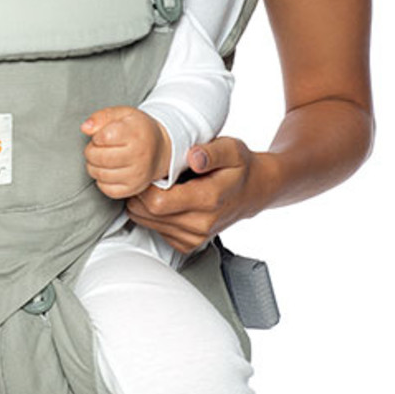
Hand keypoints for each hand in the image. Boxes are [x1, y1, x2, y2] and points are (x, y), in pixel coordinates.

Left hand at [81, 106, 171, 199]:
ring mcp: (137, 175)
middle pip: (99, 157)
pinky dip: (102, 180)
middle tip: (98, 147)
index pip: (102, 137)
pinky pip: (106, 189)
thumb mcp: (122, 114)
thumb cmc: (137, 130)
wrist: (159, 149)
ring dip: (94, 166)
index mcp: (135, 134)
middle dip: (91, 151)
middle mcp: (139, 156)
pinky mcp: (133, 188)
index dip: (97, 136)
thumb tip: (85, 128)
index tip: (103, 135)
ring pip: (100, 174)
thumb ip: (102, 116)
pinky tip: (109, 170)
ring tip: (103, 158)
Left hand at [124, 135, 269, 254]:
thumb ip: (211, 152)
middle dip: (140, 193)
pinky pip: (156, 231)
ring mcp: (195, 237)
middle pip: (148, 214)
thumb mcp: (231, 149)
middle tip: (150, 175)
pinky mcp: (188, 244)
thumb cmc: (239, 168)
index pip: (157, 202)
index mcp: (208, 199)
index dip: (144, 186)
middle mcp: (201, 224)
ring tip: (160, 186)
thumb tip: (194, 157)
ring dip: (145, 204)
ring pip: (148, 223)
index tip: (149, 170)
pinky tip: (167, 200)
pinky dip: (153, 216)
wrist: (254, 191)